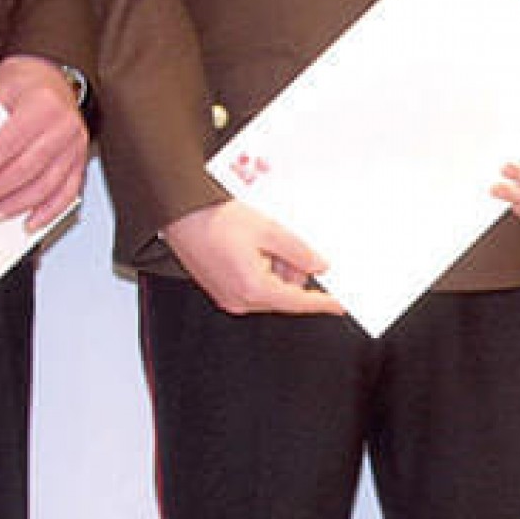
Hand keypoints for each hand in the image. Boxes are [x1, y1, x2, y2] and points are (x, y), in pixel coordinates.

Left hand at [0, 57, 91, 230]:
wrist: (53, 75)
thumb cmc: (27, 82)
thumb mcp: (2, 88)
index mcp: (43, 105)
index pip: (10, 142)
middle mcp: (64, 126)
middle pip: (28, 168)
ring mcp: (76, 145)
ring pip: (47, 185)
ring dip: (19, 205)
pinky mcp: (80, 160)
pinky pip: (67, 192)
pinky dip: (49, 211)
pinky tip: (31, 221)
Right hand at [168, 193, 341, 315]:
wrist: (179, 213)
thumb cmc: (214, 220)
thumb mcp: (268, 229)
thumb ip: (298, 251)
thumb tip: (319, 265)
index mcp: (253, 288)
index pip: (298, 302)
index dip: (322, 302)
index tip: (340, 305)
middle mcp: (239, 299)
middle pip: (283, 295)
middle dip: (292, 271)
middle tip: (286, 245)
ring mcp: (228, 296)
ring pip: (268, 289)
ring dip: (274, 267)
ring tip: (261, 239)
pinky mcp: (220, 289)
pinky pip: (252, 285)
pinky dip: (260, 268)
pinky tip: (251, 245)